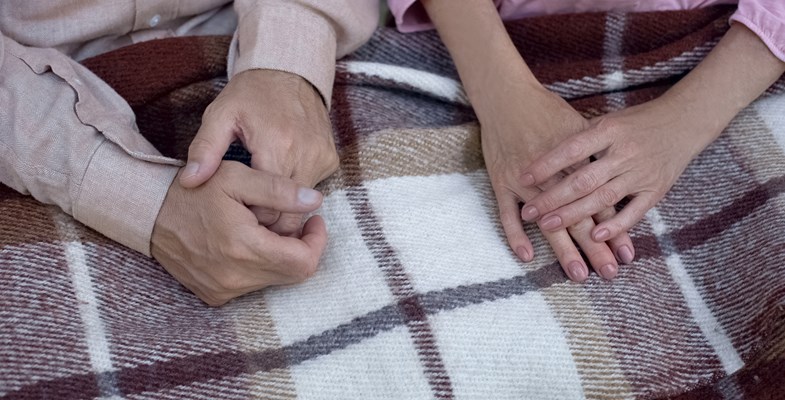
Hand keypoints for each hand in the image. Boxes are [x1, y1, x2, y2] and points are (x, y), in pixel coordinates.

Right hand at [152, 161, 327, 305]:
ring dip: (280, 256)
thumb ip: (279, 190)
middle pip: (293, 274)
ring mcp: (222, 290)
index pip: (304, 262)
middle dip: (302, 247)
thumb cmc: (195, 189)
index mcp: (244, 247)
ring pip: (275, 280)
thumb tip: (315, 202)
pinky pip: (252, 285)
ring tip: (267, 228)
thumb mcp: (237, 178)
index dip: (317, 241)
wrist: (148, 213)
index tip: (315, 220)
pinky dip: (259, 266)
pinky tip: (248, 243)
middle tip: (298, 221)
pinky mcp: (213, 295)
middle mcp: (234, 277)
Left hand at [180, 69, 338, 235]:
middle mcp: (305, 155)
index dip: (248, 211)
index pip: (265, 206)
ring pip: (301, 204)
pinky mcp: (330, 159)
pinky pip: (312, 188)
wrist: (290, 73)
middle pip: (287, 212)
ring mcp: (321, 158)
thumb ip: (205, 150)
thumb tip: (190, 181)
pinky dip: (295, 189)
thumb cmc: (251, 95)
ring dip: (282, 204)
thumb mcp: (220, 115)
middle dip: (267, 215)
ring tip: (261, 189)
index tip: (235, 204)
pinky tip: (280, 174)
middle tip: (247, 204)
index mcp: (277, 146)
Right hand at [480, 83, 634, 280]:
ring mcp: (525, 181)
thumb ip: (596, 156)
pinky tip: (527, 257)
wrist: (507, 95)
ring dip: (564, 250)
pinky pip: (507, 214)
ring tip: (578, 274)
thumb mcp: (579, 128)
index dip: (614, 229)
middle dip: (596, 248)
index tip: (627, 255)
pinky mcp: (501, 181)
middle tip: (609, 274)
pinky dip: (516, 235)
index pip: (600, 202)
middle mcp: (554, 175)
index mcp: (577, 162)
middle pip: (579, 217)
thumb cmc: (545, 109)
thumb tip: (616, 178)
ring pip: (548, 222)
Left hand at [519, 97, 714, 242]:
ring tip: (548, 225)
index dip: (547, 164)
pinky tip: (596, 236)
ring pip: (603, 198)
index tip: (523, 176)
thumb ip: (581, 139)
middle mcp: (624, 153)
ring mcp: (641, 173)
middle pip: (583, 179)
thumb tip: (543, 154)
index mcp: (609, 131)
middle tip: (528, 212)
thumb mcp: (607, 121)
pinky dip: (616, 226)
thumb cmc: (636, 122)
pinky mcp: (656, 190)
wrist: (684, 121)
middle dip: (553, 198)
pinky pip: (635, 211)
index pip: (572, 148)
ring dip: (574, 215)